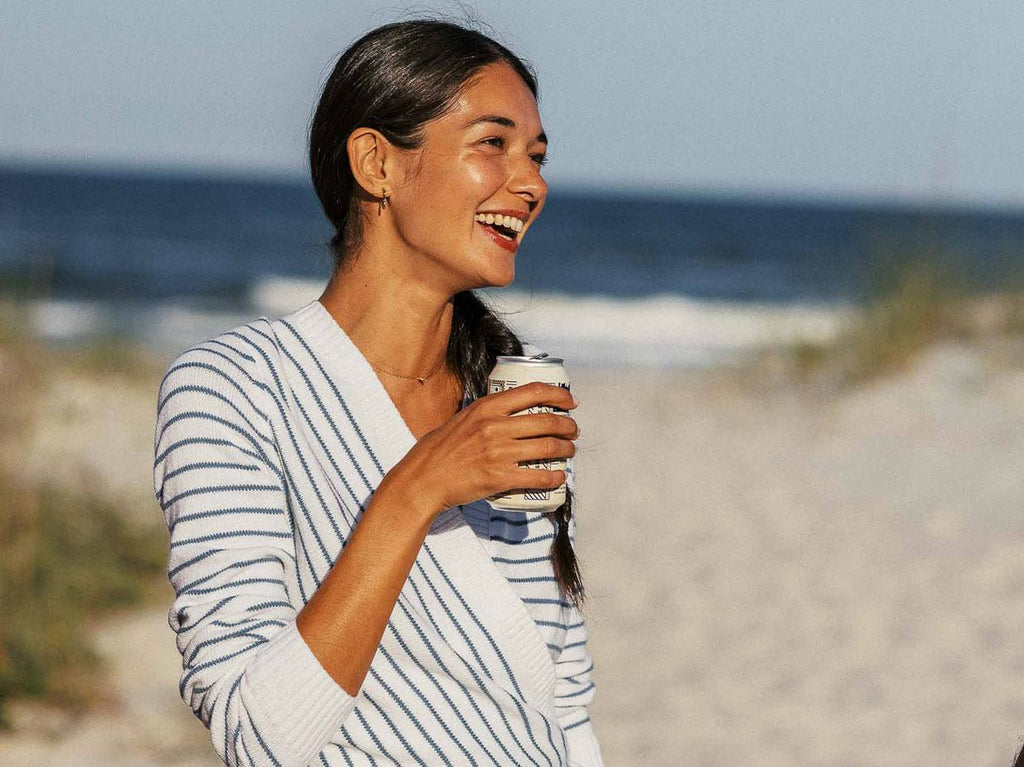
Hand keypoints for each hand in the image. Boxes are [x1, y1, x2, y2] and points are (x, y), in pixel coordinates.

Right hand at [383, 382, 578, 518]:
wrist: (423, 479)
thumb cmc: (438, 450)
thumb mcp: (462, 419)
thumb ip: (487, 415)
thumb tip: (512, 414)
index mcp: (487, 407)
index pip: (533, 392)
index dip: (558, 395)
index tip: (570, 402)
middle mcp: (495, 426)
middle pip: (547, 421)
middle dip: (568, 426)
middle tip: (573, 431)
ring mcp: (499, 452)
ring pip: (548, 447)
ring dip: (566, 450)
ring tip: (569, 452)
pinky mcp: (500, 477)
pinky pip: (539, 476)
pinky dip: (555, 477)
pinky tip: (559, 477)